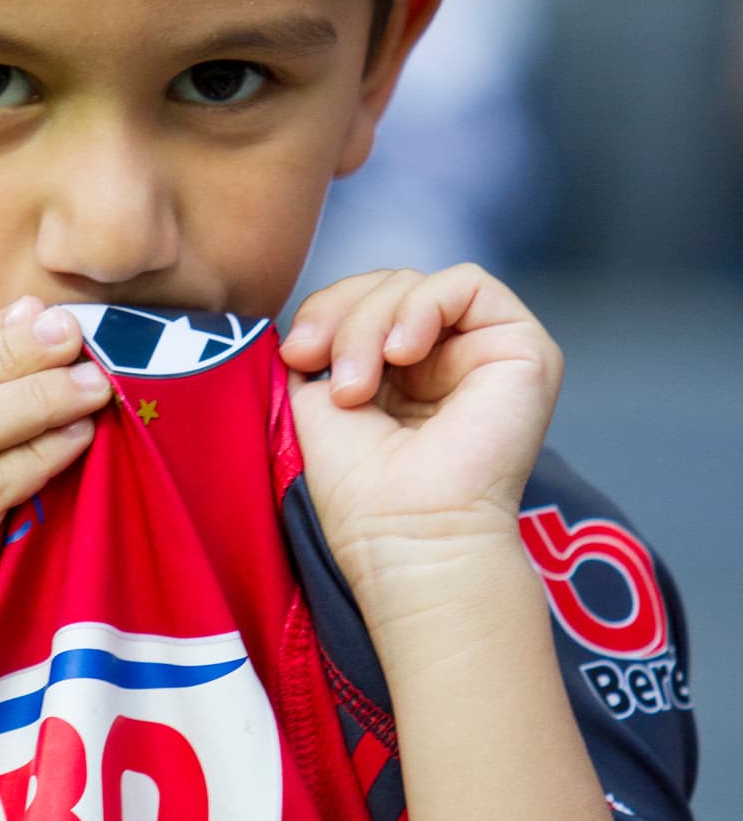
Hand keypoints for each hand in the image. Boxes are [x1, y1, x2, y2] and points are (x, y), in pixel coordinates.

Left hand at [279, 264, 561, 593]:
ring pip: (418, 286)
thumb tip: (311, 321)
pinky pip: (469, 282)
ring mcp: (485, 352)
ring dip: (372, 323)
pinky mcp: (524, 347)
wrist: (409, 537)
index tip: (296, 355)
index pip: (363, 302)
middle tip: (327, 372)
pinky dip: (421, 307)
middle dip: (344, 317)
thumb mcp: (320, 402)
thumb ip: (323, 346)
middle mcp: (446, 360)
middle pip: (388, 287)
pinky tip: (402, 355)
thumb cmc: (365, 495)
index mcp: (401, 375)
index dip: (325, 312)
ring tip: (360, 386)